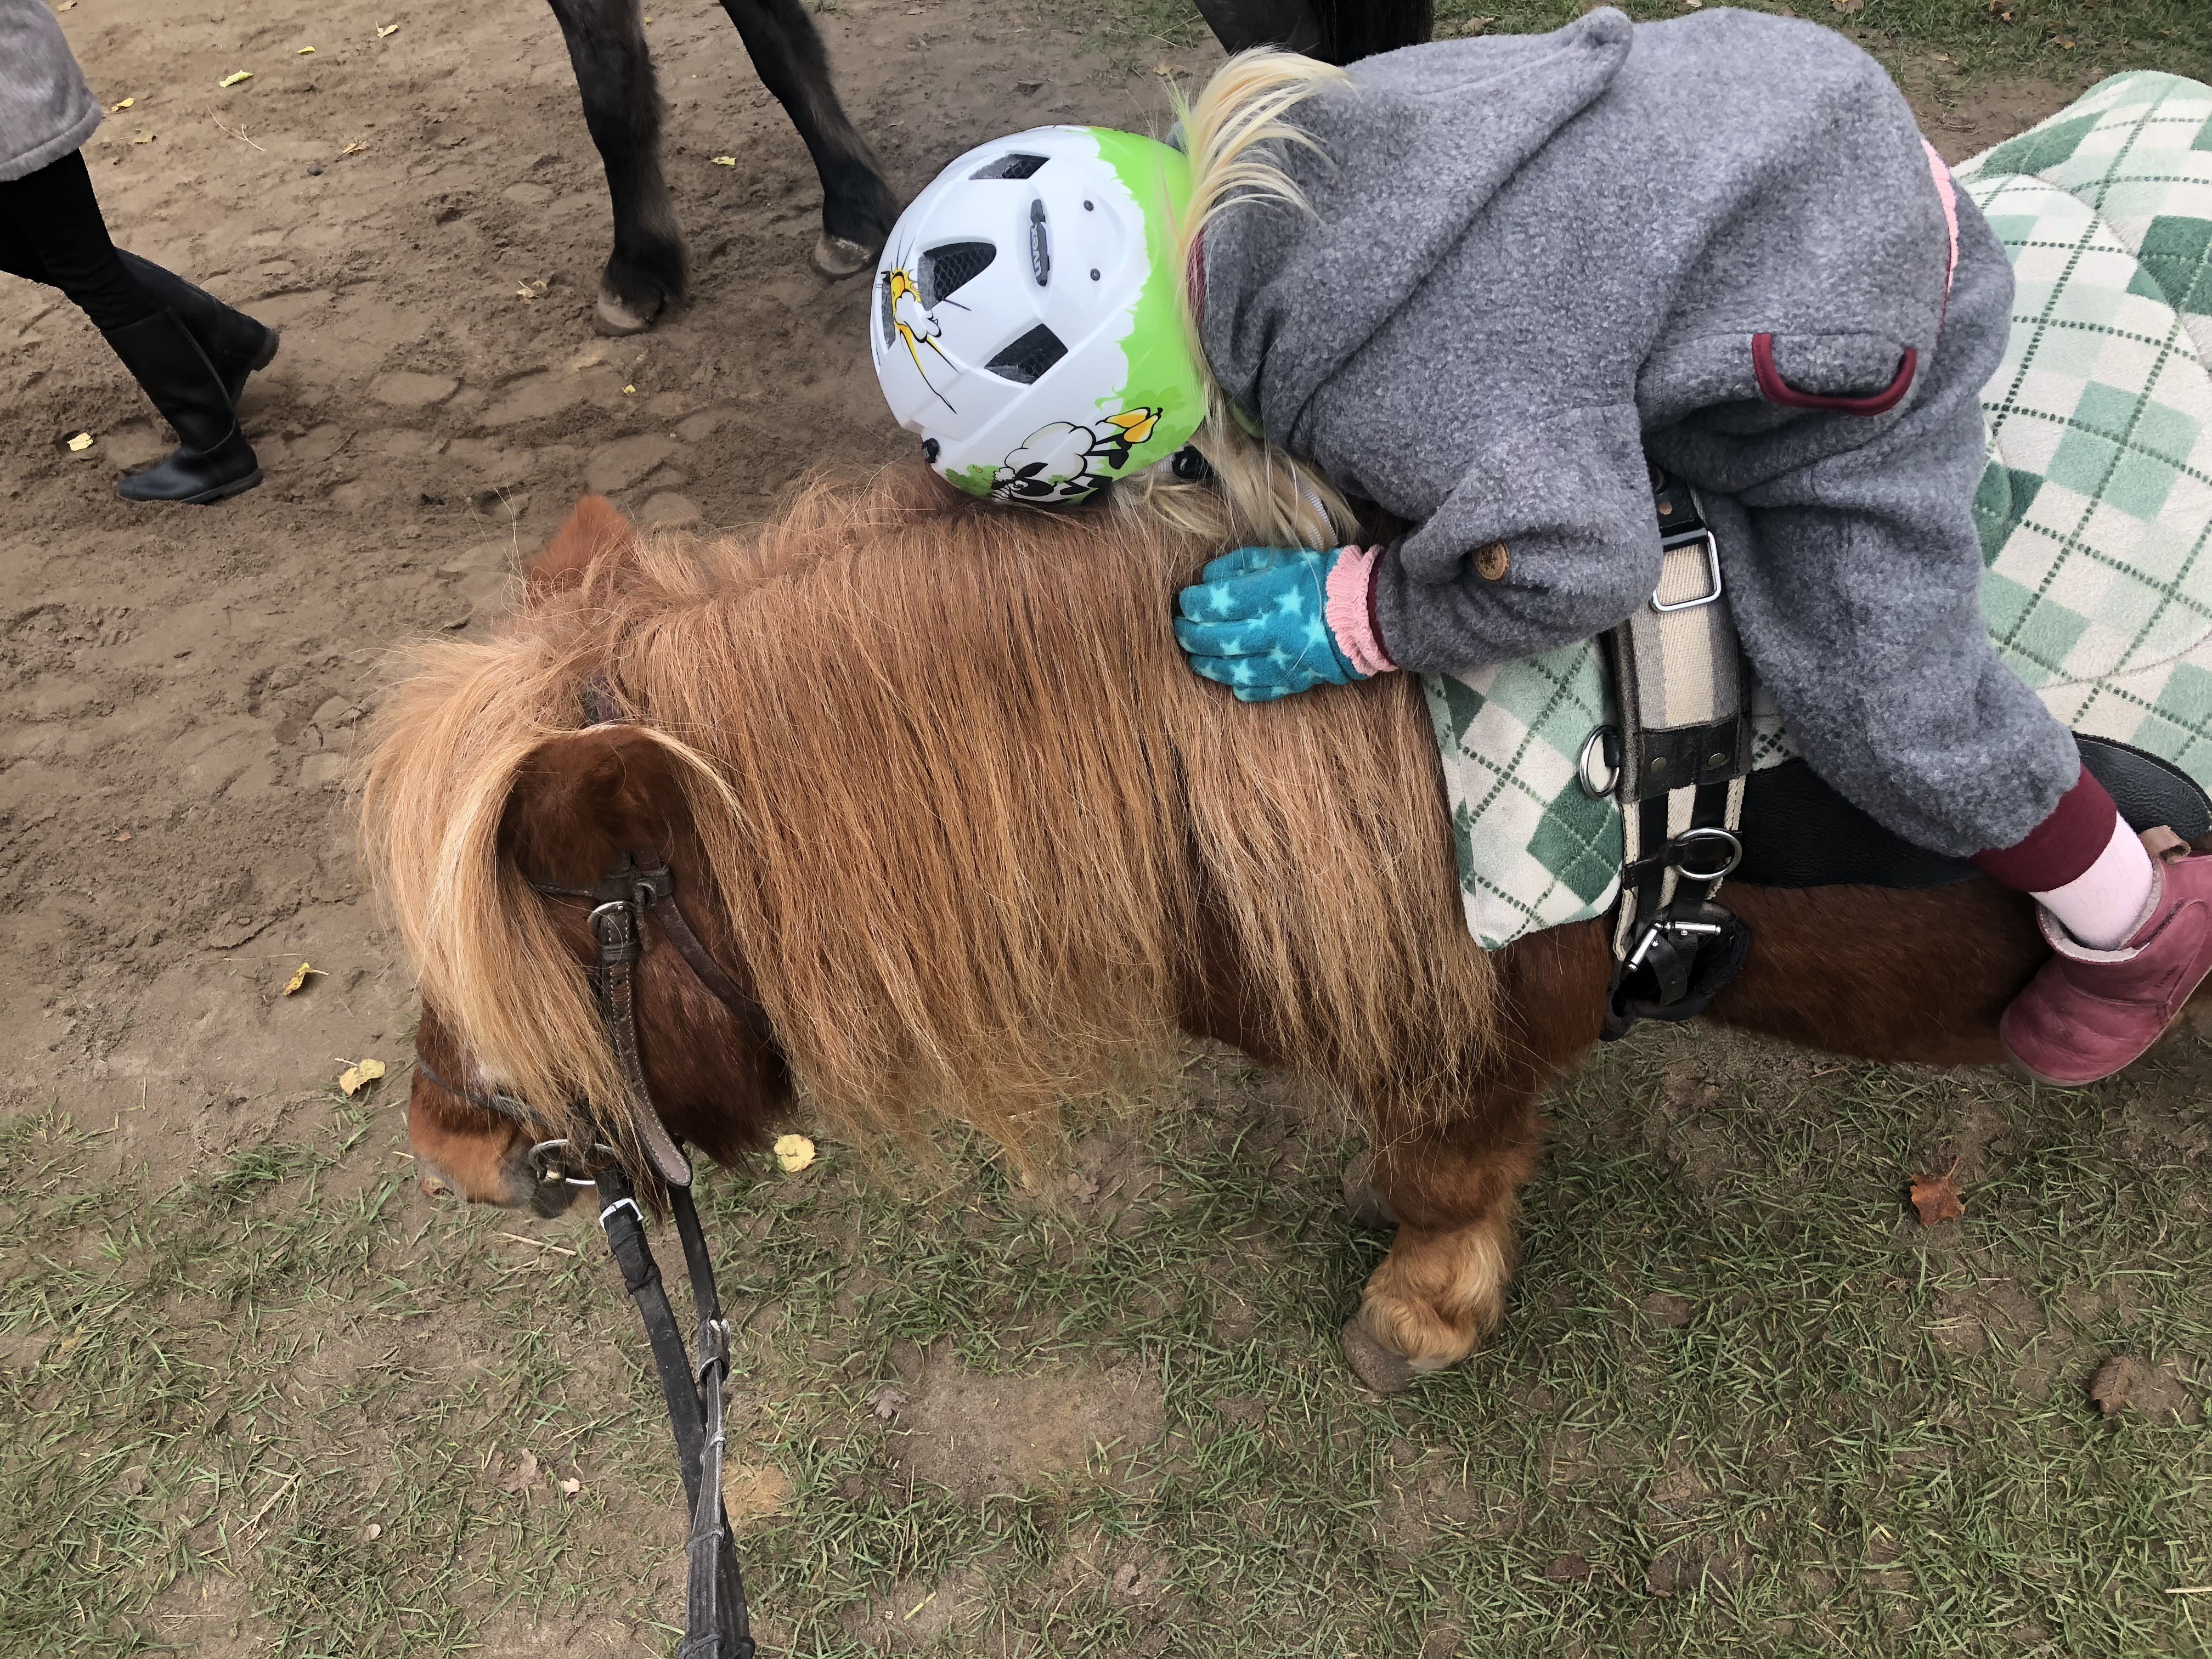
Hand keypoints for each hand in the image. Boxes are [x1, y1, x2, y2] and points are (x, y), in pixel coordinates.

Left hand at [1172, 546, 1366, 701]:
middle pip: (1215, 638)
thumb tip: (1207, 577)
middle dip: (1189, 634)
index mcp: (1268, 596)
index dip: (1192, 602)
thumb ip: (1242, 564)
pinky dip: (1238, 686)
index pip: (1215, 603)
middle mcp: (1271, 631)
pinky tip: (1228, 679)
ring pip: (1230, 669)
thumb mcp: (1281, 558)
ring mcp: (1281, 660)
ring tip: (1193, 657)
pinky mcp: (1293, 680)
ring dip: (1205, 664)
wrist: (1366, 612)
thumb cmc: (1320, 579)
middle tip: (1179, 629)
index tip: (1186, 599)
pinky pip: (1258, 690)